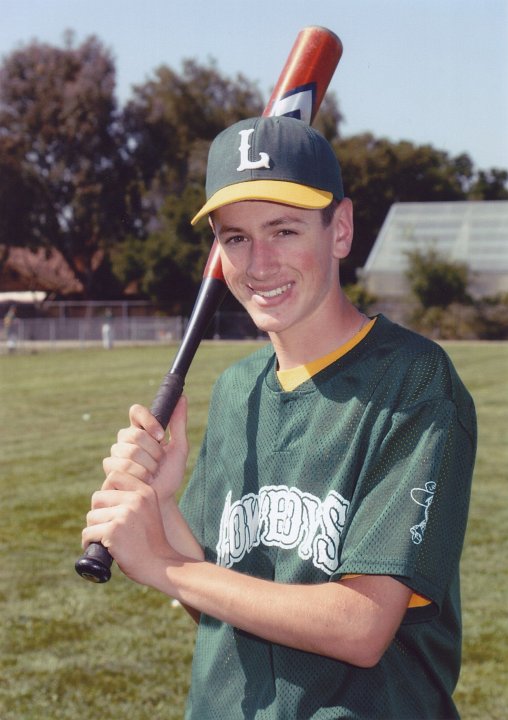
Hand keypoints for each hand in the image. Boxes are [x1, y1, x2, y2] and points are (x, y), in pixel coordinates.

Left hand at [82, 472, 181, 586]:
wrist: (162, 565)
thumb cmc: (151, 541)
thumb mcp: (149, 510)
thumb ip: (132, 498)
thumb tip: (103, 494)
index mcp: (145, 492)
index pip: (114, 476)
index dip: (107, 492)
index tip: (111, 508)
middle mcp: (136, 499)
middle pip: (97, 497)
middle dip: (97, 513)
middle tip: (107, 527)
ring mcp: (124, 514)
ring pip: (91, 517)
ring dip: (94, 530)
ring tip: (106, 540)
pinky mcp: (113, 531)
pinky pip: (88, 533)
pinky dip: (89, 543)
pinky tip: (100, 548)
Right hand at [103, 397, 188, 506]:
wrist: (162, 500)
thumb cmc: (170, 475)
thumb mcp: (180, 448)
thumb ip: (179, 423)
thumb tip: (183, 397)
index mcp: (141, 430)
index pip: (136, 411)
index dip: (147, 420)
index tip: (162, 435)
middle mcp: (126, 439)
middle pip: (135, 434)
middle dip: (154, 452)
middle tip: (159, 463)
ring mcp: (116, 454)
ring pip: (129, 451)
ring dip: (148, 466)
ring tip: (152, 474)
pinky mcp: (110, 470)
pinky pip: (121, 466)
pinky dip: (138, 476)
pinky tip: (142, 482)